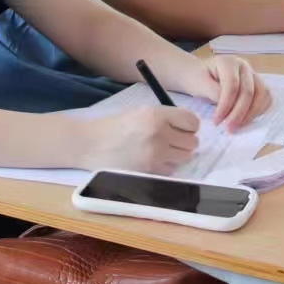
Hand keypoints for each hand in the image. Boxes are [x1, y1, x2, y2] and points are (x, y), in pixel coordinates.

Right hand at [82, 106, 200, 175]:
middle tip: (173, 138)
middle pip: (192, 141)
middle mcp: (159, 134)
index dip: (189, 124)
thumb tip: (187, 126)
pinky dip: (167, 165)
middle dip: (185, 140)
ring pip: (185, 157)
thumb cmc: (114, 126)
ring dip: (178, 153)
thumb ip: (164, 117)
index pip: (192, 121)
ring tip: (162, 149)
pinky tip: (153, 159)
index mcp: (156, 115)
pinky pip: (172, 169)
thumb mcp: (140, 112)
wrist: (91, 144)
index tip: (182, 126)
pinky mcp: (151, 171)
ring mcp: (156, 155)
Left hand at [175, 55, 270, 131]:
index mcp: (228, 62)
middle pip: (248, 91)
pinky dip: (259, 111)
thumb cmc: (197, 79)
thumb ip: (213, 92)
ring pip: (262, 94)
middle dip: (239, 113)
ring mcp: (253, 75)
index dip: (226, 105)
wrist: (199, 75)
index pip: (232, 85)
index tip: (216, 121)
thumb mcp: (199, 84)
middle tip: (229, 129)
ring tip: (238, 126)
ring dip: (252, 114)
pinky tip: (246, 120)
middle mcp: (244, 66)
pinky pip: (266, 98)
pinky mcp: (257, 85)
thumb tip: (228, 105)